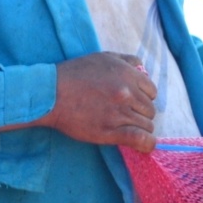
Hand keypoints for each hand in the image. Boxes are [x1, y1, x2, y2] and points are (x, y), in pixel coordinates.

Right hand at [41, 53, 156, 151]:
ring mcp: (120, 113)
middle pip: (150, 110)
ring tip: (126, 127)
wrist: (51, 94)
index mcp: (128, 75)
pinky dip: (146, 143)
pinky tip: (144, 144)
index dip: (144, 97)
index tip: (134, 102)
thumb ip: (127, 61)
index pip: (152, 91)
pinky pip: (140, 139)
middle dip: (141, 113)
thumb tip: (143, 70)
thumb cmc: (74, 73)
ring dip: (139, 127)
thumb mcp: (103, 57)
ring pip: (147, 125)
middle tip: (126, 115)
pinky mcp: (110, 132)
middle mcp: (127, 93)